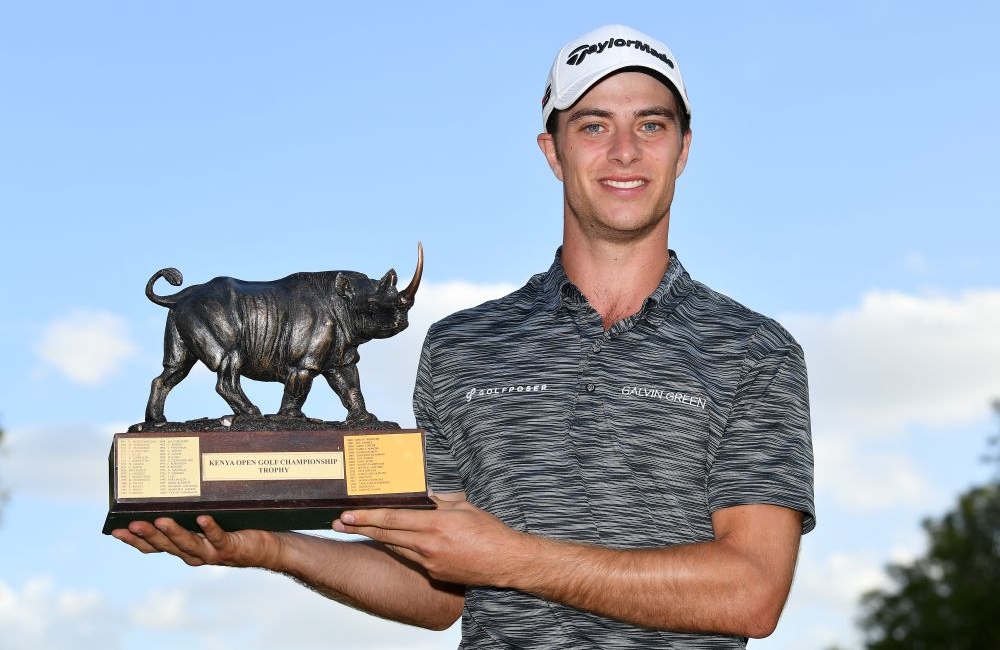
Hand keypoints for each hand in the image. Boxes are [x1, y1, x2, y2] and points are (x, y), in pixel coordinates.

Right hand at [111, 516, 284, 568]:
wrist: (270, 547)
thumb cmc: (239, 529)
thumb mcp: (210, 519)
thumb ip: (192, 508)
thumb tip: (175, 480)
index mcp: (185, 547)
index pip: (154, 547)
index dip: (134, 540)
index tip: (116, 529)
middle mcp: (195, 553)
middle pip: (166, 546)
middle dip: (147, 535)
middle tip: (132, 524)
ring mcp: (212, 552)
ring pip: (188, 545)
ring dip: (173, 533)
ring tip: (160, 520)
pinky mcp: (231, 547)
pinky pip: (218, 537)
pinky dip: (209, 529)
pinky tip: (203, 519)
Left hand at [334, 497, 528, 586]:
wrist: (505, 561)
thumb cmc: (489, 532)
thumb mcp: (464, 507)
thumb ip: (441, 501)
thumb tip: (424, 495)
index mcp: (435, 524)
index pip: (393, 519)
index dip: (368, 516)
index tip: (349, 514)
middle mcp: (428, 545)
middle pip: (386, 535)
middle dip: (360, 527)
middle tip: (340, 522)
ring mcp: (430, 562)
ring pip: (395, 548)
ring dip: (376, 538)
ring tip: (358, 529)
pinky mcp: (434, 574)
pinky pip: (411, 558)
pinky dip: (400, 548)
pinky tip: (392, 542)